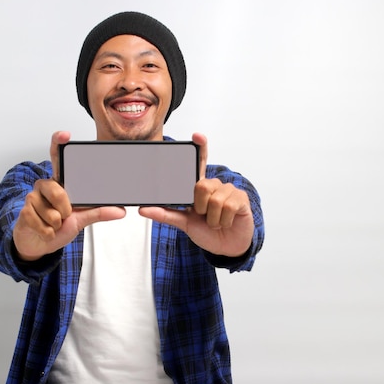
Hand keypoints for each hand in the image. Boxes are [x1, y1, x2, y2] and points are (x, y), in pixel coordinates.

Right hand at [12, 131, 124, 260]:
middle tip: (65, 216)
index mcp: (59, 182)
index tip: (65, 134)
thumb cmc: (59, 226)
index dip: (58, 143)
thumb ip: (98, 213)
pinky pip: (44, 224)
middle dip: (66, 211)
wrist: (38, 243)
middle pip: (59, 193)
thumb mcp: (82, 220)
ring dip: (56, 225)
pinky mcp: (24, 211)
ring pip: (53, 213)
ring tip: (53, 224)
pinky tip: (44, 230)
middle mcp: (45, 185)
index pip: (57, 157)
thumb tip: (120, 211)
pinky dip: (48, 233)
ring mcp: (32, 197)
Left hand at [139, 133, 253, 256]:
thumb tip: (143, 208)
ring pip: (214, 201)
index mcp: (200, 187)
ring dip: (212, 219)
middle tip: (203, 216)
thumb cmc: (206, 231)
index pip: (200, 162)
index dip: (200, 147)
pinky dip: (223, 222)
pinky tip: (226, 222)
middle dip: (200, 208)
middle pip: (202, 186)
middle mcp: (215, 185)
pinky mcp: (241, 199)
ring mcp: (229, 190)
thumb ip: (164, 214)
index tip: (197, 135)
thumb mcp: (183, 223)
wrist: (226, 247)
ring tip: (215, 222)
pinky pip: (227, 207)